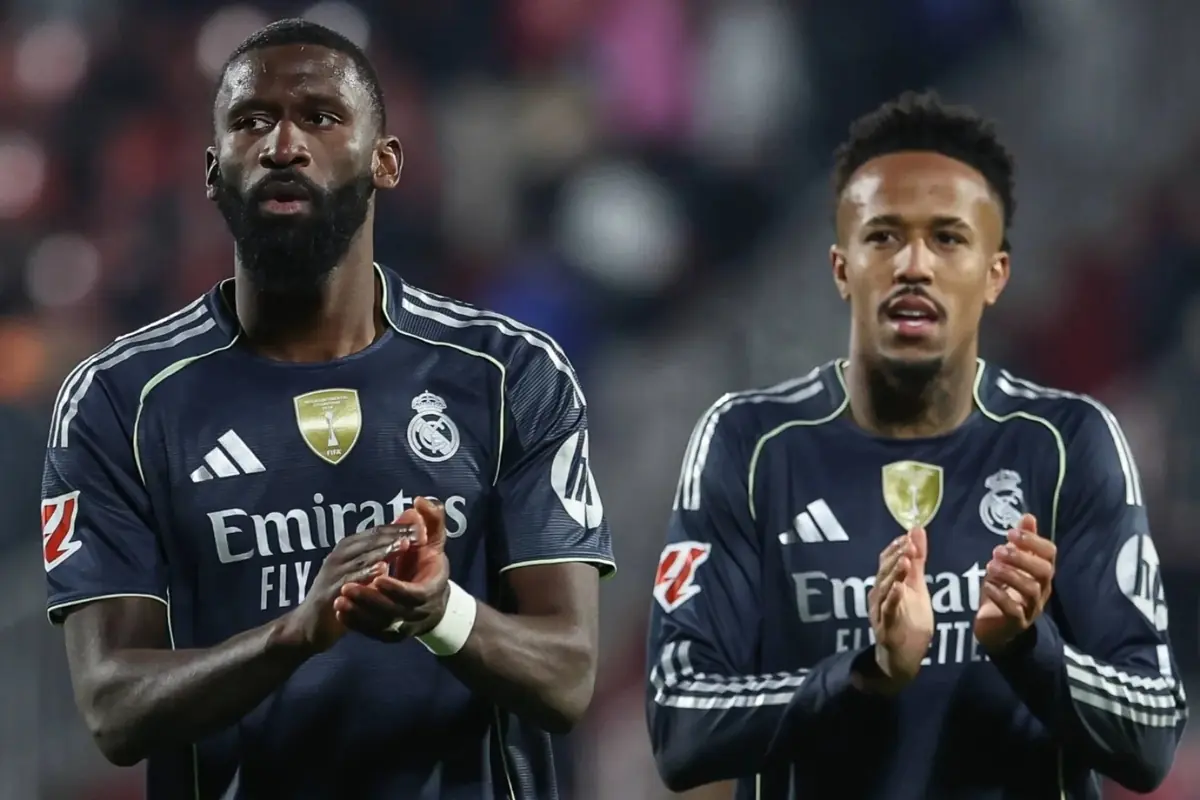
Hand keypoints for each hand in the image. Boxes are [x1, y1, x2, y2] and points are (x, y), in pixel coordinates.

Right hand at [280, 525, 412, 652]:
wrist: (309, 626)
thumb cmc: (342, 595)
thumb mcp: (361, 571)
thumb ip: (381, 551)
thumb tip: (400, 532)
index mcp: (349, 548)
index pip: (378, 532)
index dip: (400, 528)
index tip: (424, 526)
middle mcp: (339, 556)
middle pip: (371, 540)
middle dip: (396, 535)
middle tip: (420, 532)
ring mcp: (332, 574)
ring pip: (361, 558)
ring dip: (383, 550)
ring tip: (404, 545)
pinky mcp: (329, 593)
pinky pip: (349, 582)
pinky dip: (366, 575)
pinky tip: (382, 572)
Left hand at [335, 497, 451, 640]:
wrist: (432, 601)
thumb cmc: (430, 565)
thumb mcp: (435, 542)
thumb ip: (432, 521)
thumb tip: (419, 501)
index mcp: (430, 591)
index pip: (413, 594)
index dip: (396, 587)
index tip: (379, 574)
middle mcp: (417, 613)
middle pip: (392, 612)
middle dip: (369, 599)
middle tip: (347, 587)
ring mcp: (402, 627)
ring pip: (379, 625)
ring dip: (358, 613)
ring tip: (339, 598)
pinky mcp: (388, 634)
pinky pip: (370, 631)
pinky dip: (354, 623)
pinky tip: (339, 610)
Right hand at [867, 528, 934, 690]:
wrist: (903, 657)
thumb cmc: (908, 621)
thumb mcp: (917, 588)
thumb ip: (917, 562)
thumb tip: (917, 531)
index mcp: (886, 585)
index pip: (886, 560)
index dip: (896, 547)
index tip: (909, 535)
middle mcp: (879, 596)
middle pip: (884, 572)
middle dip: (896, 557)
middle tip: (909, 544)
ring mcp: (880, 612)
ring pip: (884, 589)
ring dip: (894, 574)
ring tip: (905, 560)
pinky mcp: (886, 628)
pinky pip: (888, 611)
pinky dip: (892, 599)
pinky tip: (899, 588)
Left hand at [974, 514, 1054, 652]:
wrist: (996, 627)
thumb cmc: (1005, 589)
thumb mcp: (1011, 563)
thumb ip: (1021, 542)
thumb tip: (1028, 516)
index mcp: (1041, 572)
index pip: (1050, 553)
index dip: (1033, 541)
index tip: (1010, 533)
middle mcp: (1042, 589)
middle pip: (1045, 571)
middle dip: (1022, 557)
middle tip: (998, 550)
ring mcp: (1031, 608)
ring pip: (1031, 589)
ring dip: (1010, 574)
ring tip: (990, 565)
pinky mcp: (1017, 623)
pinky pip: (1014, 610)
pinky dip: (1000, 596)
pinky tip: (987, 586)